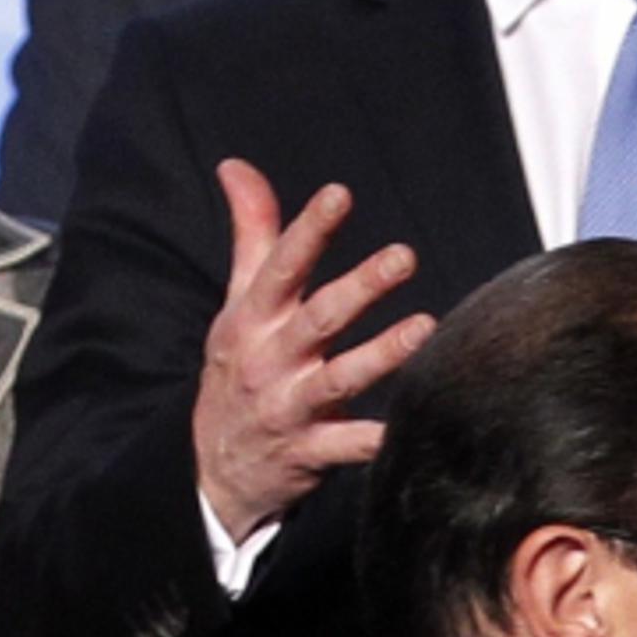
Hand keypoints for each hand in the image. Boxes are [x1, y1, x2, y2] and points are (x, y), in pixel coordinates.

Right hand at [193, 159, 434, 542]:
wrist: (211, 470)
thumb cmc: (239, 369)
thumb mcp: (237, 304)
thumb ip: (251, 236)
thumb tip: (236, 166)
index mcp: (253, 320)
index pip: (280, 267)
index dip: (308, 230)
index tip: (339, 194)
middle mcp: (271, 360)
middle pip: (319, 318)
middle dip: (361, 287)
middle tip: (404, 256)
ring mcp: (290, 409)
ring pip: (341, 379)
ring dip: (383, 354)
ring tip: (425, 327)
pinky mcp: (312, 453)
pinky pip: (351, 446)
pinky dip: (378, 439)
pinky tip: (412, 425)